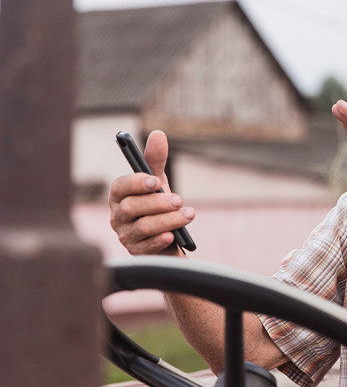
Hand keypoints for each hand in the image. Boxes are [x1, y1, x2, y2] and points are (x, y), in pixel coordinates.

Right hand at [108, 130, 194, 254]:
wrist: (171, 240)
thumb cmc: (160, 208)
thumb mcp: (159, 184)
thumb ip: (156, 161)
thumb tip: (158, 133)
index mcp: (120, 197)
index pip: (119, 187)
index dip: (135, 183)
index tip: (155, 180)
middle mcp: (117, 216)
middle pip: (131, 208)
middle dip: (157, 203)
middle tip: (178, 199)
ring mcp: (125, 236)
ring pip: (142, 227)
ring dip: (168, 220)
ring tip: (189, 215)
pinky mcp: (137, 252)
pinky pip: (147, 247)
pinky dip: (161, 240)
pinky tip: (174, 235)